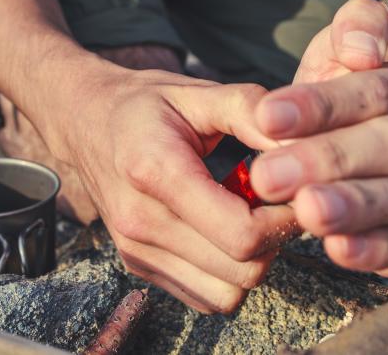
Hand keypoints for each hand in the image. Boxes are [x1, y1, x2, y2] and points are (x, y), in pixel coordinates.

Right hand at [60, 67, 297, 312]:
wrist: (84, 120)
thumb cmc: (146, 104)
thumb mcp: (199, 92)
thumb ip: (252, 111)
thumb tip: (304, 145)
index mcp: (156, 173)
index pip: (242, 234)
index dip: (284, 220)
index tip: (294, 192)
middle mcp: (141, 222)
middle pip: (241, 271)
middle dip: (275, 242)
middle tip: (277, 204)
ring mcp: (136, 251)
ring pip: (227, 295)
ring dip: (252, 263)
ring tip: (250, 216)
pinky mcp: (138, 267)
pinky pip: (204, 296)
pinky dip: (227, 274)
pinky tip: (224, 230)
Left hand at [249, 0, 387, 275]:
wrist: (354, 120)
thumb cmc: (347, 76)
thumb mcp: (345, 38)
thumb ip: (357, 26)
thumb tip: (363, 51)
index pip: (378, 92)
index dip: (322, 106)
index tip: (267, 116)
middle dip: (328, 161)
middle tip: (269, 175)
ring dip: (352, 208)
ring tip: (305, 212)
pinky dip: (376, 251)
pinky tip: (336, 249)